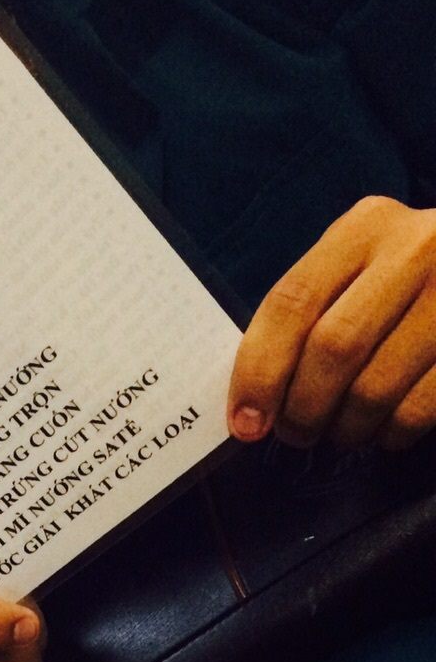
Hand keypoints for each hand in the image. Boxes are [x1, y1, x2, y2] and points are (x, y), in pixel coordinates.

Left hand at [228, 196, 435, 450]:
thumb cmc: (398, 284)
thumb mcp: (352, 271)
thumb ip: (305, 315)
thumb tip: (252, 403)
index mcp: (366, 227)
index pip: (293, 302)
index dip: (259, 372)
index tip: (245, 423)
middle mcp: (415, 250)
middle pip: (335, 347)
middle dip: (301, 409)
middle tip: (293, 433)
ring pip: (375, 389)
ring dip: (344, 429)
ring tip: (338, 432)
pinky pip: (416, 410)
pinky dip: (389, 434)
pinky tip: (383, 429)